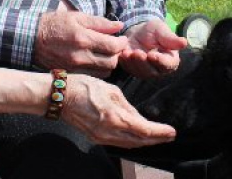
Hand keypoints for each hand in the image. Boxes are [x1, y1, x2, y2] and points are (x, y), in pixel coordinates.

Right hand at [35, 10, 128, 77]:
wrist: (31, 38)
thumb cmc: (54, 24)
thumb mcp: (76, 17)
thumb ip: (99, 22)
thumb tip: (119, 26)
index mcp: (83, 38)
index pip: (112, 46)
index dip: (121, 43)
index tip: (122, 39)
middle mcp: (80, 55)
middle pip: (111, 62)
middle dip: (117, 54)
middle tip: (114, 47)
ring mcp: (75, 67)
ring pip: (104, 72)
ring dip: (109, 64)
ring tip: (105, 54)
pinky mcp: (70, 74)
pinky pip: (92, 76)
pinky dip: (98, 70)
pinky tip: (95, 61)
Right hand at [62, 74, 176, 147]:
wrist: (59, 97)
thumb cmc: (84, 87)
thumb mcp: (111, 90)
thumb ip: (127, 106)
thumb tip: (138, 117)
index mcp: (115, 117)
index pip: (144, 130)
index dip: (160, 133)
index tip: (172, 131)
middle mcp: (110, 132)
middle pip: (139, 141)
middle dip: (156, 140)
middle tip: (169, 136)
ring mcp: (101, 137)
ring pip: (129, 144)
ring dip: (144, 142)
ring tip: (157, 137)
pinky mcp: (95, 138)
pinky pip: (118, 143)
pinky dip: (131, 140)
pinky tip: (137, 135)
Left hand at [119, 20, 187, 77]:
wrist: (137, 31)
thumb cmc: (153, 30)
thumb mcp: (161, 30)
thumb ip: (170, 38)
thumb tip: (185, 42)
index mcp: (170, 60)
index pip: (167, 65)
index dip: (160, 61)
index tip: (152, 54)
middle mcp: (159, 69)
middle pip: (152, 71)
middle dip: (143, 63)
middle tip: (137, 53)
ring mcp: (146, 72)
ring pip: (140, 72)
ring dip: (133, 63)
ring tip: (128, 52)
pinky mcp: (134, 71)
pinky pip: (130, 70)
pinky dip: (125, 63)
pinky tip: (123, 54)